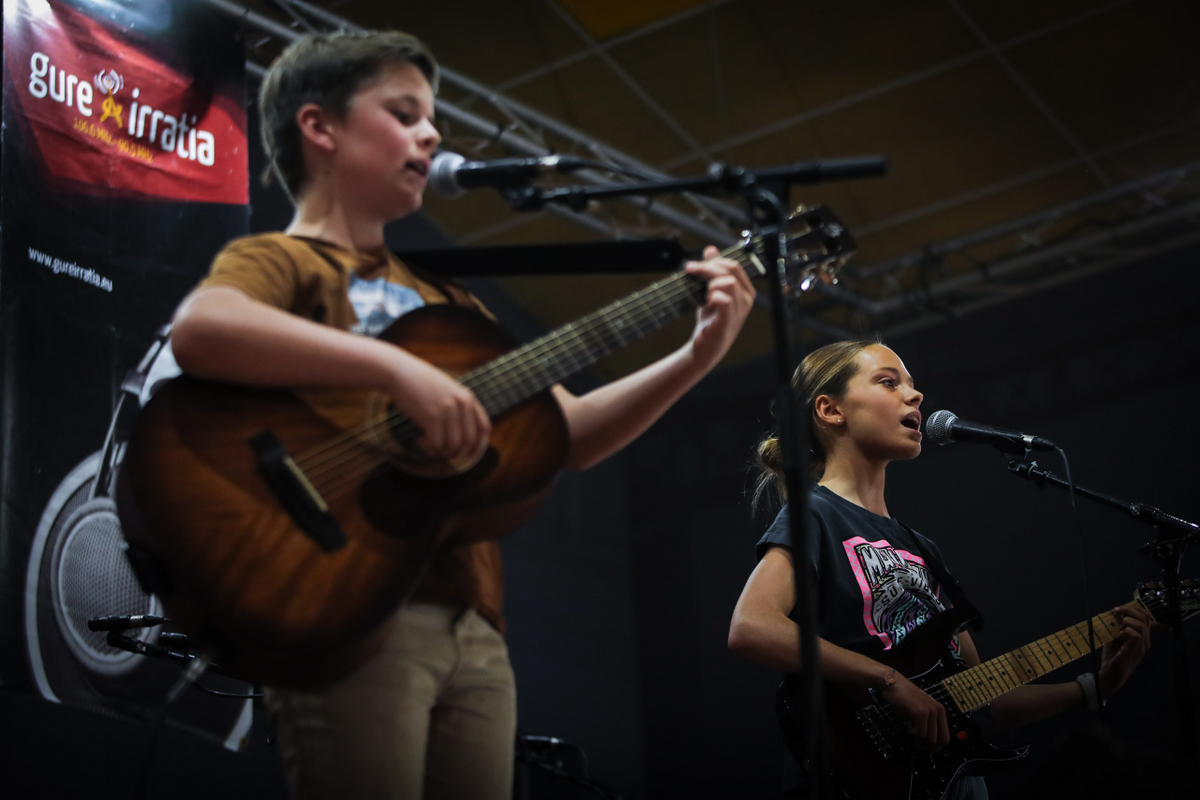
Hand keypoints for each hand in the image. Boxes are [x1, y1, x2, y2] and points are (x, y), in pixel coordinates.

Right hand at [385, 351, 490, 461]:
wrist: (399, 372)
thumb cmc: (420, 383)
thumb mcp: (447, 390)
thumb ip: (458, 408)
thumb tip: (461, 438)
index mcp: (468, 398)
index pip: (484, 427)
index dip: (478, 445)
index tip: (467, 454)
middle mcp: (462, 404)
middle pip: (468, 442)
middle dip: (455, 453)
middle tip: (441, 452)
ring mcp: (448, 410)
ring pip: (452, 446)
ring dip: (440, 452)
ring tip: (428, 445)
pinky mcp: (432, 417)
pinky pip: (436, 444)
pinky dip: (428, 447)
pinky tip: (419, 440)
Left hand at [685, 246, 754, 369]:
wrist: (703, 347)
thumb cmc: (710, 320)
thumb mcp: (710, 291)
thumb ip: (712, 270)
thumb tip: (711, 249)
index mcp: (744, 290)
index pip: (734, 265)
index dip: (713, 261)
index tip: (692, 266)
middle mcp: (746, 299)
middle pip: (731, 270)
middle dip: (708, 267)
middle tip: (690, 271)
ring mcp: (739, 311)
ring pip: (729, 282)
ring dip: (711, 283)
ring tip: (702, 293)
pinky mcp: (728, 321)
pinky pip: (725, 300)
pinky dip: (713, 296)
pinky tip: (706, 302)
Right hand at [882, 673, 949, 753]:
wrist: (893, 683)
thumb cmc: (903, 698)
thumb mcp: (919, 712)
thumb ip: (926, 725)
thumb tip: (925, 746)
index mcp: (940, 711)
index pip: (945, 737)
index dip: (935, 747)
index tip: (924, 750)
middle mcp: (939, 711)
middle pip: (940, 741)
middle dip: (928, 748)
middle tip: (917, 749)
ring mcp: (930, 712)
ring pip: (929, 739)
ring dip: (918, 739)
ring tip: (910, 728)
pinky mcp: (920, 713)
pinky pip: (919, 734)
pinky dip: (911, 733)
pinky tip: (907, 723)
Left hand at [1098, 603, 1151, 695]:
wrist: (1109, 675)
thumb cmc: (1112, 656)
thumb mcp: (1114, 638)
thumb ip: (1115, 627)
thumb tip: (1109, 613)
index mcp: (1142, 637)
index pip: (1146, 616)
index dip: (1134, 608)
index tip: (1119, 608)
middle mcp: (1145, 641)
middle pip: (1145, 617)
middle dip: (1129, 610)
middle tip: (1116, 610)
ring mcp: (1140, 647)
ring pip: (1141, 625)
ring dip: (1127, 620)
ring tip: (1118, 625)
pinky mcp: (1133, 651)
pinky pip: (1136, 636)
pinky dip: (1126, 630)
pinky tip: (1118, 633)